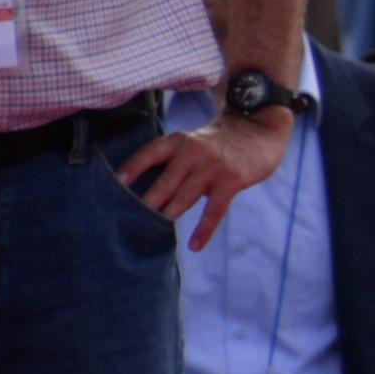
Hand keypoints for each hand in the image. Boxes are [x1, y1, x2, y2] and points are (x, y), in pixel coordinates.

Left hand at [119, 106, 293, 250]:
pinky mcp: (231, 180)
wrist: (260, 128)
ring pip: (184, 198)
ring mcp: (213, 167)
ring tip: (151, 233)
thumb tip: (149, 192)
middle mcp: (193, 152)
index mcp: (179, 141)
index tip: (114, 186)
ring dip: (168, 216)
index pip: (149, 154)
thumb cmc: (221, 141)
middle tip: (128, 222)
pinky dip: (204, 230)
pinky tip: (195, 245)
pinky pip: (214, 210)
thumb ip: (174, 160)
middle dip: (146, 204)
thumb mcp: (193, 140)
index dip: (131, 169)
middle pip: (164, 183)